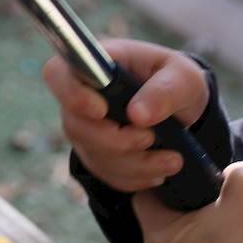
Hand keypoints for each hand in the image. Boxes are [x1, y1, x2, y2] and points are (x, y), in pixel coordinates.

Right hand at [42, 39, 209, 192]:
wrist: (184, 110)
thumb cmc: (178, 82)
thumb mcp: (184, 78)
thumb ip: (165, 91)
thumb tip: (137, 115)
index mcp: (99, 64)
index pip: (58, 73)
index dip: (71, 94)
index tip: (101, 111)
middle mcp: (83, 96)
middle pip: (75, 126)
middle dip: (117, 141)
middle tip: (151, 137)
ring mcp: (86, 128)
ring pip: (94, 155)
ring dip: (135, 163)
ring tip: (172, 159)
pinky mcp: (96, 154)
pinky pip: (107, 174)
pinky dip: (137, 177)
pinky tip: (160, 168)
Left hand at [132, 161, 242, 242]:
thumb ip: (225, 170)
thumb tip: (221, 178)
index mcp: (157, 237)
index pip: (146, 196)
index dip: (167, 181)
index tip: (192, 179)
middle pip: (161, 220)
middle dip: (184, 208)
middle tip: (214, 203)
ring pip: (177, 241)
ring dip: (196, 231)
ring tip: (226, 226)